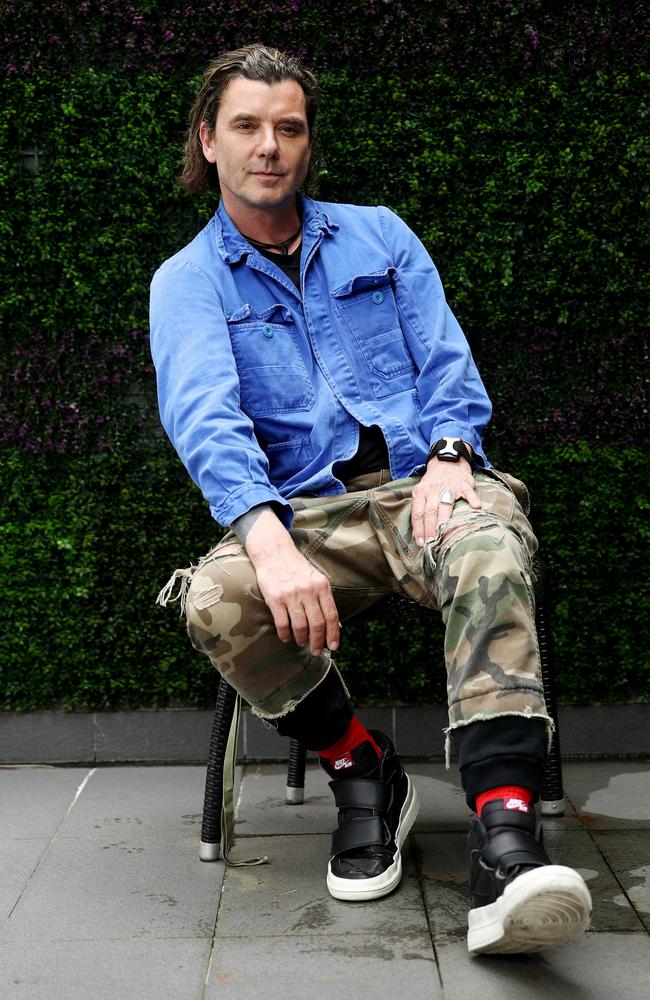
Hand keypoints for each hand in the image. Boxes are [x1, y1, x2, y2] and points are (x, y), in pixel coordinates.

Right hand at [243, 510, 339, 655]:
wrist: (274, 553)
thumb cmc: (297, 569)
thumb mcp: (317, 580)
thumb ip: (326, 601)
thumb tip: (338, 626)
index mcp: (321, 586)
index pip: (331, 615)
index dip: (334, 634)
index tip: (334, 647)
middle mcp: (308, 590)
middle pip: (317, 624)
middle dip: (318, 642)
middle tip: (316, 651)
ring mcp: (291, 594)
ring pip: (301, 626)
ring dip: (302, 639)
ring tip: (301, 643)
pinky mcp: (275, 598)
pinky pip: (282, 623)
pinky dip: (285, 634)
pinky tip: (286, 637)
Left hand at [411, 457, 480, 545]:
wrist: (447, 461)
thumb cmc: (433, 483)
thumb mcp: (422, 494)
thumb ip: (419, 512)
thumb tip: (416, 536)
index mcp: (420, 492)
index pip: (418, 513)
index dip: (419, 529)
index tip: (421, 543)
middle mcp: (433, 489)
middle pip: (430, 511)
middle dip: (430, 528)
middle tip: (432, 543)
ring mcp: (449, 486)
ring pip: (445, 504)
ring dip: (444, 519)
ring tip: (445, 533)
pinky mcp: (463, 484)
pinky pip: (468, 492)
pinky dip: (472, 499)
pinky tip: (476, 507)